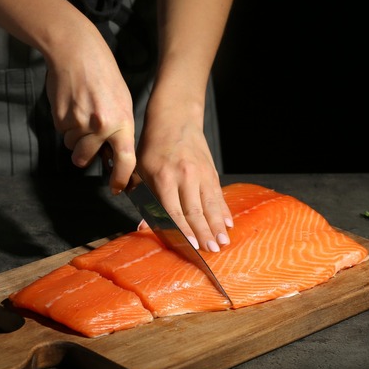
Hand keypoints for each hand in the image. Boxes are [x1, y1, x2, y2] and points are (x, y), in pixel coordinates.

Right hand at [44, 18, 136, 194]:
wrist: (76, 52)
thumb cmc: (103, 75)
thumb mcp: (122, 102)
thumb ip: (119, 129)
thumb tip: (113, 155)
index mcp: (122, 122)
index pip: (125, 160)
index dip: (120, 178)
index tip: (116, 187)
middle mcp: (101, 126)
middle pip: (86, 159)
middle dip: (83, 156)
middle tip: (86, 141)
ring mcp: (79, 123)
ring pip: (72, 147)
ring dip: (74, 138)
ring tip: (80, 114)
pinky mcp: (60, 118)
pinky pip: (62, 133)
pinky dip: (65, 125)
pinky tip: (71, 106)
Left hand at [136, 94, 232, 252]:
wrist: (175, 118)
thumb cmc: (153, 147)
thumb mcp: (140, 170)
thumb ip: (142, 198)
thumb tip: (142, 227)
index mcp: (164, 177)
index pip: (174, 210)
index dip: (184, 230)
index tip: (191, 246)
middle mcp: (185, 176)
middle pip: (196, 210)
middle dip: (204, 233)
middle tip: (211, 251)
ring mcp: (201, 173)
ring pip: (211, 204)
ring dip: (217, 225)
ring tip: (223, 242)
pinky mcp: (212, 171)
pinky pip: (218, 195)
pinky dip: (224, 210)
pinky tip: (228, 223)